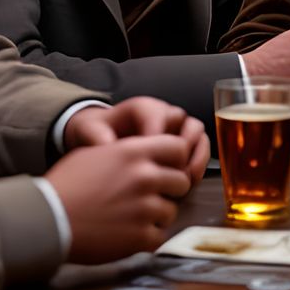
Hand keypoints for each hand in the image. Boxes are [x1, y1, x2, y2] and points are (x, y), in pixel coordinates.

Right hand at [43, 134, 194, 262]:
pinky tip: (128, 234)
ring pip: (172, 211)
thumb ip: (125, 151)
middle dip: (170, 190)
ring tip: (134, 218)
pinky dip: (147, 238)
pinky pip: (159, 236)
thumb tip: (144, 152)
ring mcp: (144, 208)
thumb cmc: (66, 186)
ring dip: (157, 216)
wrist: (48, 220)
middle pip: (181, 181)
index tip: (166, 168)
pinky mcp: (140, 237)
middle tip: (152, 197)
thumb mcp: (95, 153)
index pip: (178, 147)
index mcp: (134, 152)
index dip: (175, 159)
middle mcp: (144, 177)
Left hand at [64, 98, 209, 181]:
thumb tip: (108, 146)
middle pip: (183, 121)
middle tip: (174, 170)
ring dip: (196, 155)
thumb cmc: (97, 132)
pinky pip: (199, 147)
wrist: (101, 137)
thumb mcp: (89, 130)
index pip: (157, 116)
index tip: (149, 160)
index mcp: (142, 108)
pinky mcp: (181, 143)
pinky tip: (191, 181)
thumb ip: (97, 136)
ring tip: (188, 177)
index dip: (156, 138)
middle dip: (182, 147)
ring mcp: (174, 128)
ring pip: (197, 133)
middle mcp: (163, 113)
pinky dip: (199, 163)